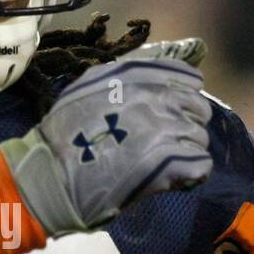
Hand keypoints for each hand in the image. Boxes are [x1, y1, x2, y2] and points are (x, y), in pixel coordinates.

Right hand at [0, 48, 212, 236]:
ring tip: (162, 163)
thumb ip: (121, 79)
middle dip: (187, 123)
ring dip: (185, 151)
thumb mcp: (87, 88)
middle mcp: (156, 97)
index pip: (188, 79)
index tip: (173, 111)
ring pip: (200, 138)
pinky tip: (173, 178)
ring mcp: (166, 129)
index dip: (184, 96)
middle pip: (199, 108)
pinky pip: (201, 164)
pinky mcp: (169, 163)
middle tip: (166, 141)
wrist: (53, 174)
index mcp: (138, 76)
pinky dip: (191, 172)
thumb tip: (151, 82)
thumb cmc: (64, 134)